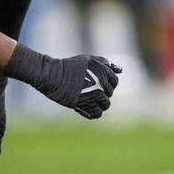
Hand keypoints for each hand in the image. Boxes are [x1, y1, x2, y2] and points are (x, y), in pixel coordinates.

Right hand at [4, 44, 121, 118]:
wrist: (53, 76)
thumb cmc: (70, 67)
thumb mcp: (88, 60)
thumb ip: (105, 64)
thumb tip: (120, 70)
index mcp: (103, 72)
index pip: (114, 81)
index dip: (107, 83)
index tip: (97, 83)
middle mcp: (101, 84)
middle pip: (109, 93)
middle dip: (102, 92)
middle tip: (89, 90)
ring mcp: (94, 95)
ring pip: (105, 105)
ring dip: (98, 103)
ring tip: (88, 99)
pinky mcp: (86, 105)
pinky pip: (97, 113)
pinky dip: (93, 112)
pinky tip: (86, 107)